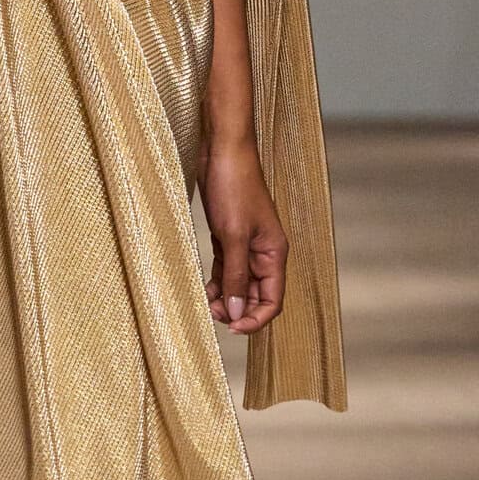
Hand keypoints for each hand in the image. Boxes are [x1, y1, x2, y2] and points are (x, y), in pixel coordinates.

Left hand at [200, 137, 287, 334]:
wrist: (222, 151)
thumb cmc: (234, 186)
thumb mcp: (233, 236)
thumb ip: (234, 275)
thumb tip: (235, 311)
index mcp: (274, 253)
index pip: (273, 300)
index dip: (255, 318)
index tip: (232, 328)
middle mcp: (263, 253)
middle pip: (255, 296)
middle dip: (237, 310)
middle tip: (212, 315)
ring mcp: (245, 246)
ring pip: (238, 284)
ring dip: (225, 299)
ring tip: (206, 305)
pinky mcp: (228, 238)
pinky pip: (225, 270)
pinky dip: (216, 283)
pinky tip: (204, 291)